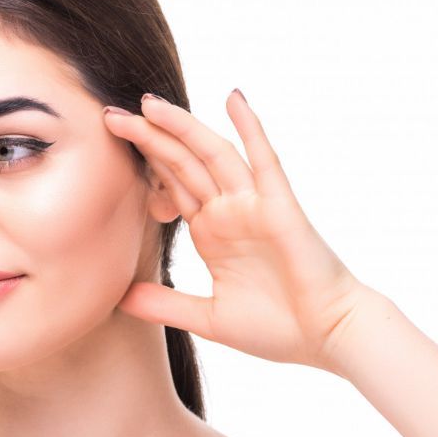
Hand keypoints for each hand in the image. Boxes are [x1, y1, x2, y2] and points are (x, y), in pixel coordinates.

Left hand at [102, 90, 374, 371]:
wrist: (328, 338)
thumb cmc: (279, 329)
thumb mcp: (208, 319)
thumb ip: (165, 305)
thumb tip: (119, 299)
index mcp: (211, 233)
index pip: (170, 185)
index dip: (142, 162)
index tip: (108, 141)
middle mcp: (229, 212)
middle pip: (182, 163)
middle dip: (148, 137)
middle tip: (111, 114)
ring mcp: (253, 205)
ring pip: (212, 154)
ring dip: (183, 127)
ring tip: (149, 103)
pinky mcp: (280, 207)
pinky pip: (263, 160)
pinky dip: (250, 128)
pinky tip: (233, 98)